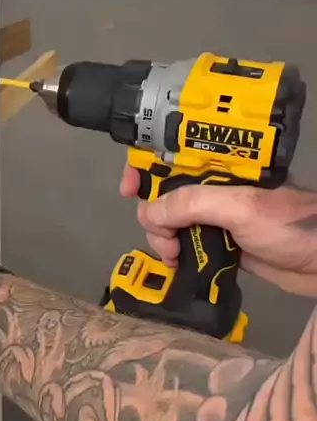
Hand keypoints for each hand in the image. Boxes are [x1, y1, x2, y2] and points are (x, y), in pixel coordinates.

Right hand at [121, 164, 316, 294]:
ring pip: (170, 221)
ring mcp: (215, 217)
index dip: (144, 167)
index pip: (171, 156)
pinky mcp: (219, 243)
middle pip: (163, 194)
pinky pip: (185, 243)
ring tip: (173, 256)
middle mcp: (213, 189)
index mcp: (219, 169)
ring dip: (162, 238)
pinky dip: (174, 252)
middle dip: (153, 215)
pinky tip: (176, 263)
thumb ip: (192, 205)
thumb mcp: (240, 208)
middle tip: (163, 239)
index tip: (128, 189)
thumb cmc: (291, 227)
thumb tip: (151, 213)